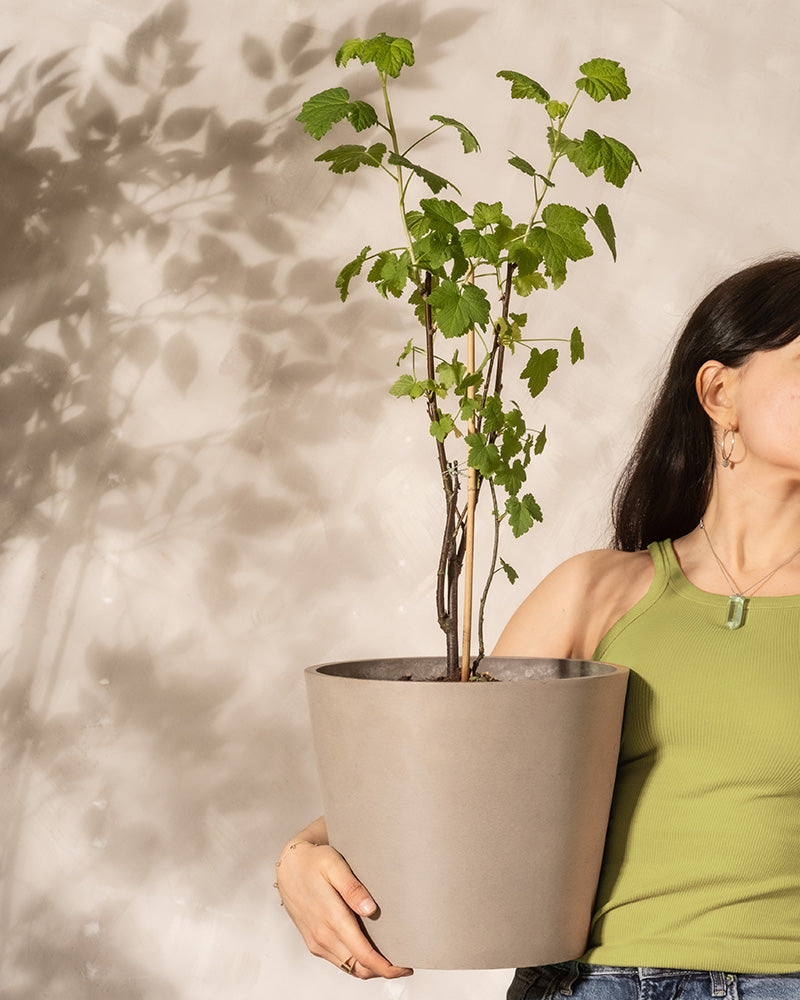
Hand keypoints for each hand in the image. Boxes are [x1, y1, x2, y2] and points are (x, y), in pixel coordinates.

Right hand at [276, 837, 413, 979]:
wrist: (288, 866)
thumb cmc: (313, 862)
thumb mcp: (334, 865)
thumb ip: (352, 888)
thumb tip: (371, 909)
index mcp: (331, 919)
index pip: (364, 955)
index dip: (387, 966)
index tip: (405, 965)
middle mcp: (323, 936)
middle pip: (359, 968)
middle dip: (384, 969)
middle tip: (404, 960)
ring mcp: (317, 942)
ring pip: (350, 968)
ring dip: (371, 967)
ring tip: (391, 955)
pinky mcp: (314, 943)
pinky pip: (339, 962)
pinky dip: (356, 962)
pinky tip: (369, 950)